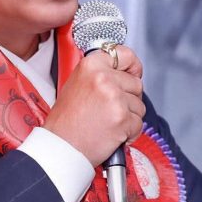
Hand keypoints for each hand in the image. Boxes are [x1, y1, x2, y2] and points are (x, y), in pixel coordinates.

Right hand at [43, 45, 144, 166]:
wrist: (62, 147)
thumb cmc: (66, 121)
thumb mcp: (77, 84)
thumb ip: (100, 74)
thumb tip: (124, 72)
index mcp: (91, 65)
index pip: (125, 55)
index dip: (132, 67)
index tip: (132, 73)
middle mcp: (103, 78)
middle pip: (136, 83)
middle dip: (129, 98)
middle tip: (109, 109)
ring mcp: (114, 97)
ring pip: (139, 105)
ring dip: (129, 117)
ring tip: (108, 122)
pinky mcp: (122, 118)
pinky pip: (139, 123)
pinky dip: (130, 132)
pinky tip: (112, 133)